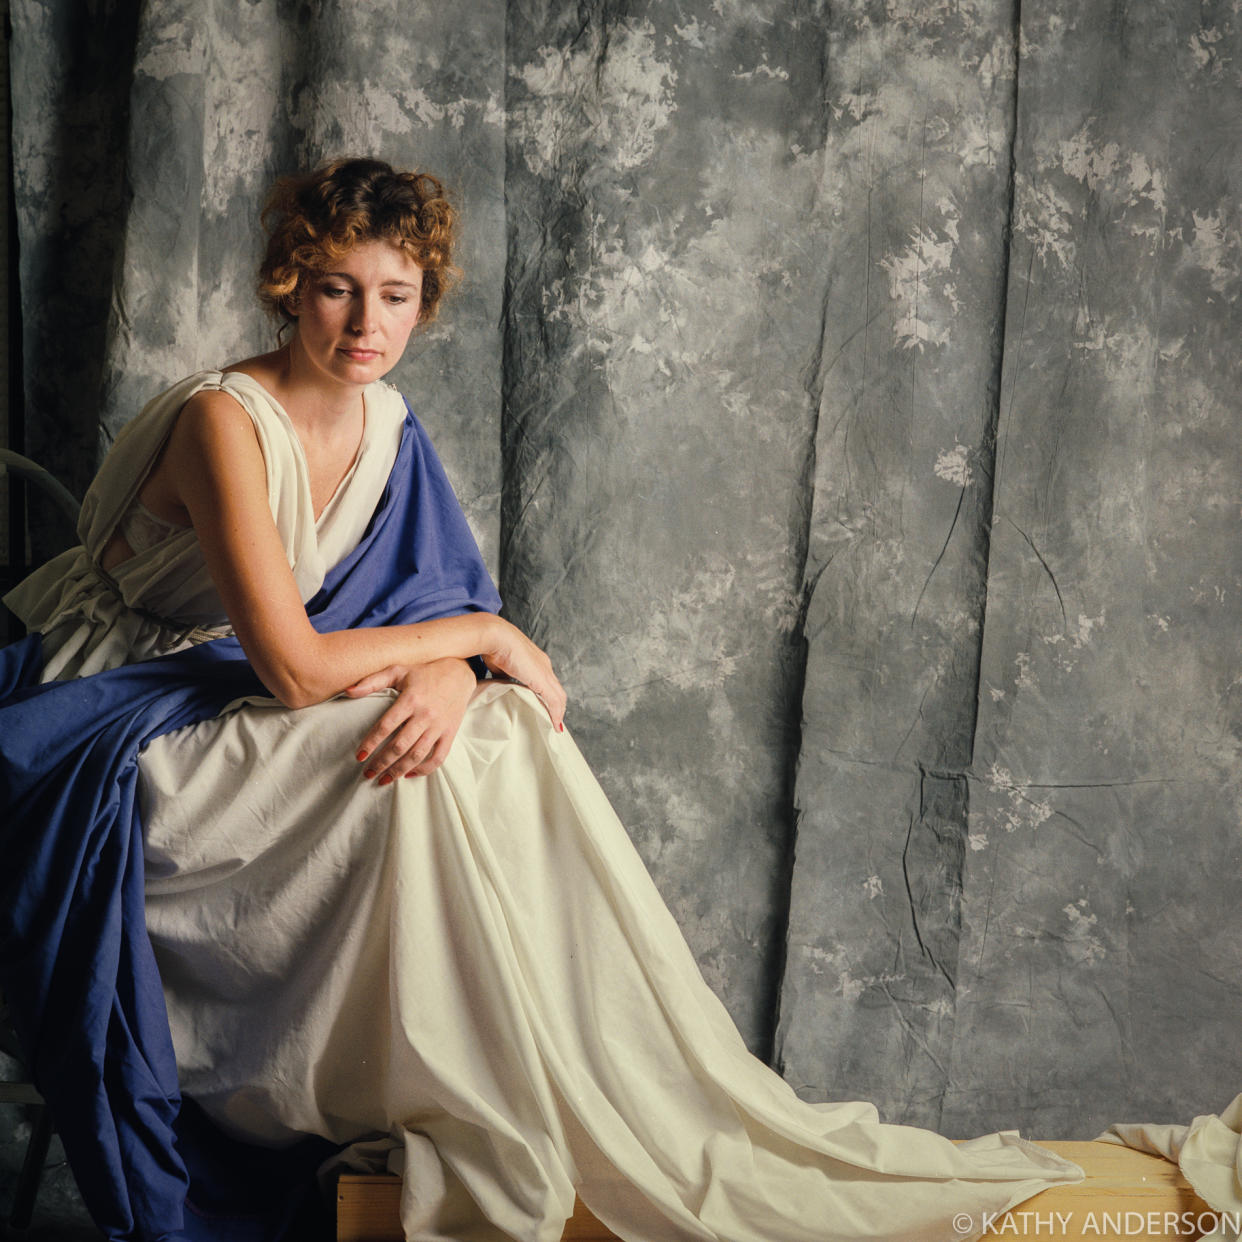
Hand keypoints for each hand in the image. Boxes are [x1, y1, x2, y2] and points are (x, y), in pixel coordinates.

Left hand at [348, 659, 478, 782]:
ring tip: (384, 779)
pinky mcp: (450, 734)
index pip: (386, 726)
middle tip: (367, 773)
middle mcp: (425, 714)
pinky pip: (438, 757)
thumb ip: (372, 681)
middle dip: (381, 762)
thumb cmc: (424, 673)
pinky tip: (409, 774)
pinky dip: (424, 769)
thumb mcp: (398, 671)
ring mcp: (439, 726)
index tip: (359, 756)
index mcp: (410, 699)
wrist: (459, 674)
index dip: (371, 743)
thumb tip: (348, 692)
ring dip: (399, 770)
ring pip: (417, 755)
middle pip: (400, 746)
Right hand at [479, 616, 566, 730]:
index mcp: (534, 660)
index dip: (547, 695)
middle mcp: (544, 665)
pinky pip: (554, 701)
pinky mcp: (542, 680)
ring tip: (556, 725)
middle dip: (557, 705)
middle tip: (554, 719)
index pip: (546, 680)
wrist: (494, 637)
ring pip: (559, 696)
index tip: (544, 706)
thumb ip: (503, 675)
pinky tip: (555, 725)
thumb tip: (499, 684)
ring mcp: (545, 672)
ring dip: (558, 712)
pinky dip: (556, 714)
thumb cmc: (492, 646)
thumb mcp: (499, 665)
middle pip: (556, 689)